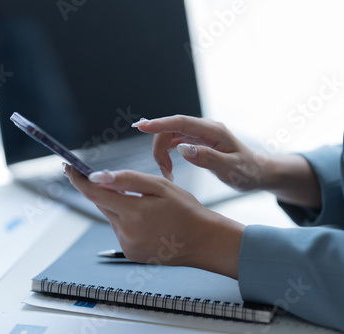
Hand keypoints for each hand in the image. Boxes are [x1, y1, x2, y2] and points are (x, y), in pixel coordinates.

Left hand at [64, 165, 244, 278]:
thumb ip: (127, 180)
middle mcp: (126, 233)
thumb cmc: (186, 210)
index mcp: (133, 213)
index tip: (68, 167)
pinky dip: (126, 220)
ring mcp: (127, 245)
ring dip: (118, 206)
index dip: (78, 179)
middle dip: (104, 191)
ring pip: (111, 217)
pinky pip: (120, 230)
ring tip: (145, 206)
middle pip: (102, 205)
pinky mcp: (130, 253)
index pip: (94, 194)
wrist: (204, 241)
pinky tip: (146, 220)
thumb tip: (97, 176)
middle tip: (115, 181)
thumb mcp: (160, 186)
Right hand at [134, 115, 265, 191]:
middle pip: (171, 129)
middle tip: (164, 171)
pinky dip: (167, 154)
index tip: (141, 126)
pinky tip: (168, 167)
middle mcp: (204, 128)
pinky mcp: (195, 141)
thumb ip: (207, 158)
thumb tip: (182, 149)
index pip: (181, 122)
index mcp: (213, 131)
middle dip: (160, 148)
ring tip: (168, 172)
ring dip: (162, 153)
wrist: (257, 173)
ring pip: (169, 136)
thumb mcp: (230, 169)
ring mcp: (199, 134)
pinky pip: (173, 142)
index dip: (159, 123)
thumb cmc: (247, 172)